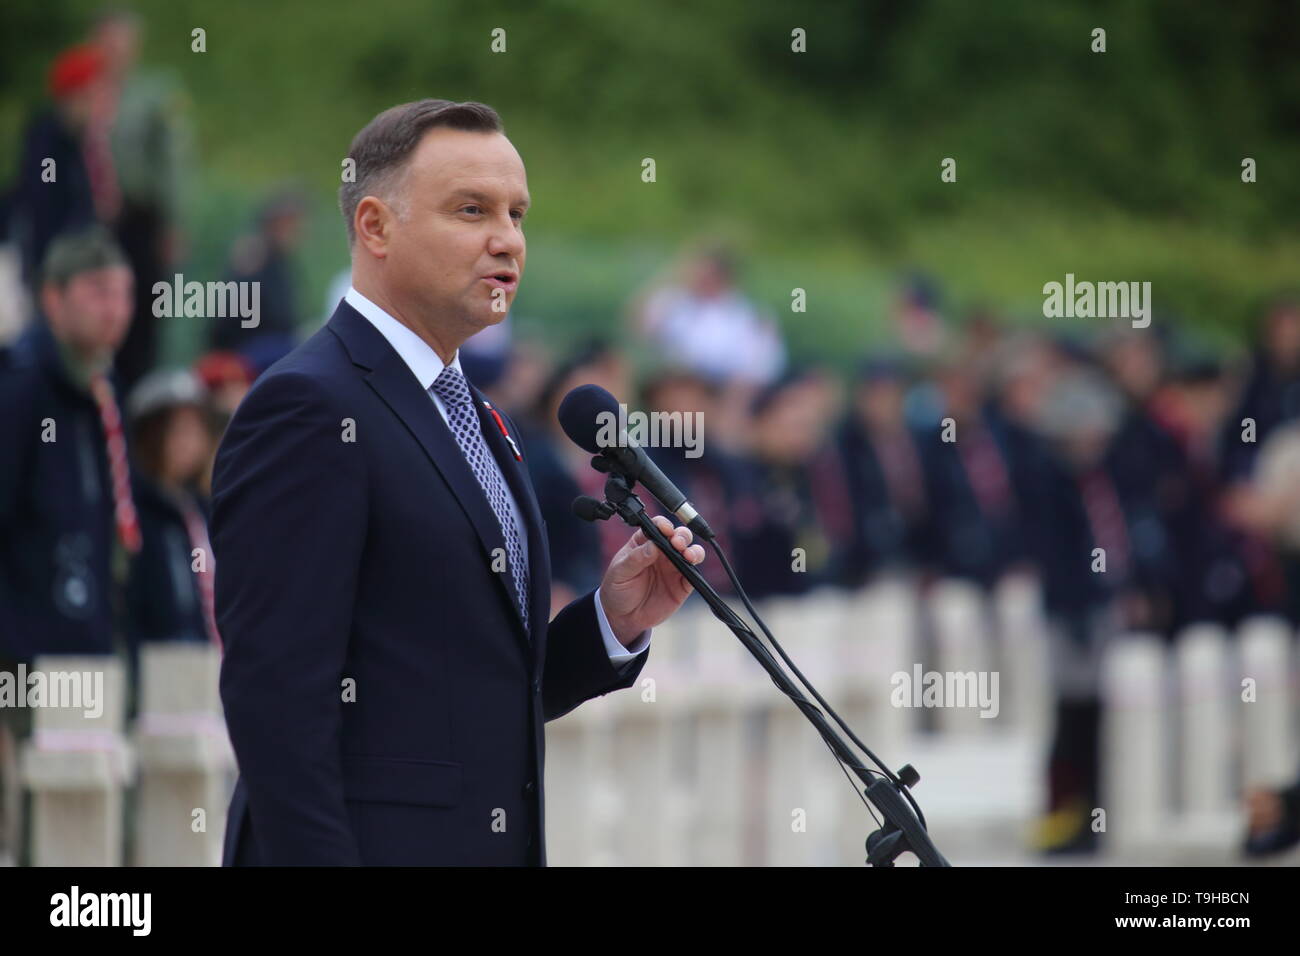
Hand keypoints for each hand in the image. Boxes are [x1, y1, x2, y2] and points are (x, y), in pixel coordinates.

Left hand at [598, 515, 705, 644]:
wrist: (622, 618)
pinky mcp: (681, 584)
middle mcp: (662, 552)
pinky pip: (693, 574)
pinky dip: (695, 569)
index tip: (665, 530)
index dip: (663, 525)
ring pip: (690, 551)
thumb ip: (635, 558)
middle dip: (681, 536)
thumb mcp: (620, 572)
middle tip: (677, 543)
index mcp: (644, 543)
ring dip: (693, 550)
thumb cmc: (617, 590)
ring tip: (688, 555)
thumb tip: (653, 545)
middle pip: (678, 536)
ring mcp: (673, 567)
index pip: (657, 527)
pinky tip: (691, 568)